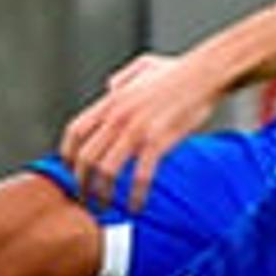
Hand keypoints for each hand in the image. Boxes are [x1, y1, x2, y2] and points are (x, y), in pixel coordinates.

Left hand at [62, 51, 226, 213]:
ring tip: (106, 209)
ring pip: (107, 171)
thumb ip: (122, 78)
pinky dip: (135, 196)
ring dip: (103, 195)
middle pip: (86, 157)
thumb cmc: (179, 71)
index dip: (68, 155)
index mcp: (112, 101)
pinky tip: (136, 207)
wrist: (207, 73)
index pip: (75, 132)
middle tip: (85, 199)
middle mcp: (117, 116)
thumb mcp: (142, 67)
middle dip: (81, 183)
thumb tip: (110, 87)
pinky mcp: (159, 141)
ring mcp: (136, 129)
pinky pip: (141, 176)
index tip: (71, 171)